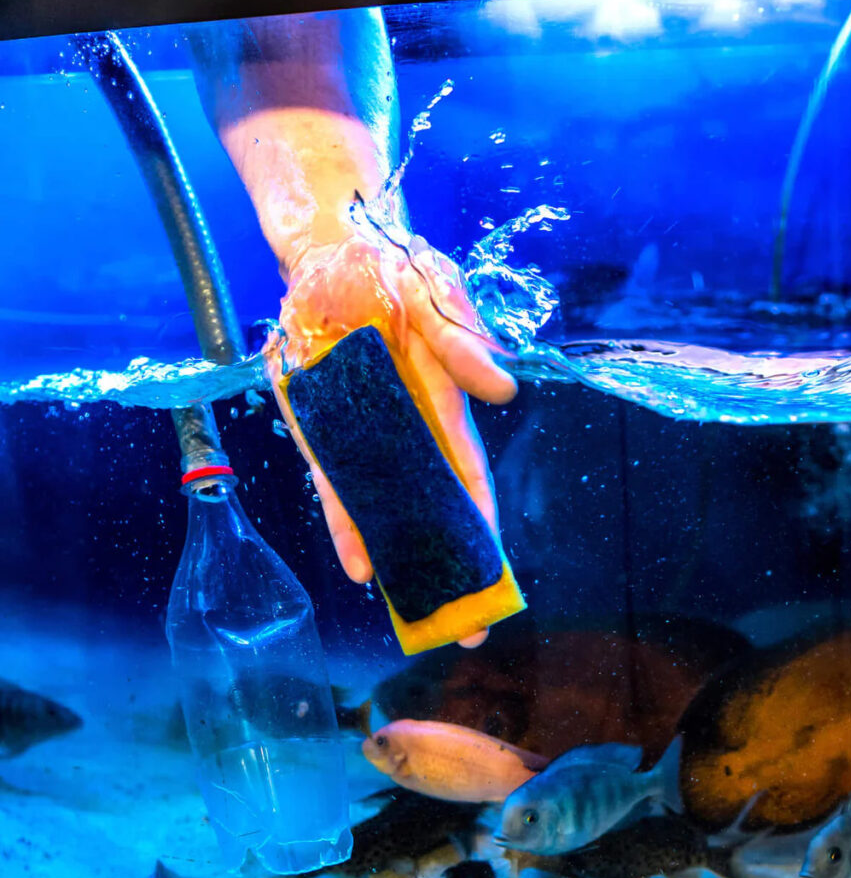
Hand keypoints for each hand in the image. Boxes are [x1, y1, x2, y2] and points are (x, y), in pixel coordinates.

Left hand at [264, 212, 517, 646]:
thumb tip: (501, 392)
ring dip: (400, 559)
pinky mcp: (321, 435)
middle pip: (433, 509)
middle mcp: (408, 433)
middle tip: (470, 623)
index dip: (484, 524)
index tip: (498, 571)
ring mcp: (363, 438)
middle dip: (450, 564)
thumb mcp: (436, 295)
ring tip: (415, 611)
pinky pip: (334, 488)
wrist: (330, 254)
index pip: (471, 477)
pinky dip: (346, 525)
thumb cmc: (395, 270)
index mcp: (445, 405)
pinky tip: (360, 566)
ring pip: (386, 510)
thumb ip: (464, 342)